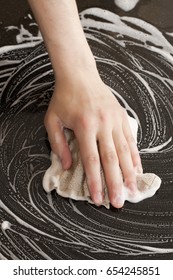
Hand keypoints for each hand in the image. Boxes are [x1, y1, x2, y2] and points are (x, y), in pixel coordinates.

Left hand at [44, 67, 141, 207]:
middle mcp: (103, 125)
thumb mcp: (53, 120)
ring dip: (128, 173)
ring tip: (132, 189)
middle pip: (111, 160)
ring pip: (124, 151)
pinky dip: (134, 156)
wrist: (80, 75)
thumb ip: (58, 144)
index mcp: (85, 126)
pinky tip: (137, 168)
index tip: (98, 198)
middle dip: (115, 183)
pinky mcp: (122, 117)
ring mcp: (115, 120)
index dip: (95, 181)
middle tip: (118, 202)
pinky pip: (130, 140)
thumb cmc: (65, 98)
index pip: (92, 160)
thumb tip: (67, 166)